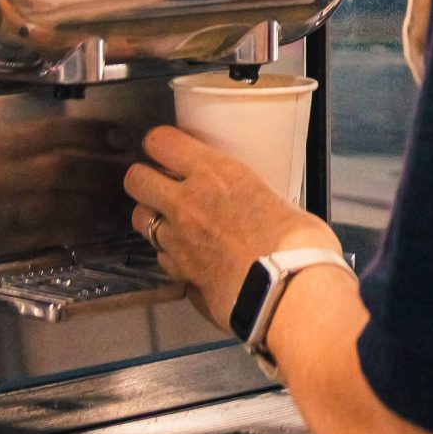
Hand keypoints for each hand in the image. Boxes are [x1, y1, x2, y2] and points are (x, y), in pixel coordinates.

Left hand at [126, 126, 338, 327]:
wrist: (287, 291)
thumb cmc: (297, 244)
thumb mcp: (279, 199)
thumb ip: (255, 196)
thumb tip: (261, 202)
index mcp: (215, 173)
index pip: (162, 142)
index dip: (160, 144)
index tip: (168, 149)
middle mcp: (188, 202)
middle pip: (136, 179)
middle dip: (145, 181)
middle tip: (162, 185)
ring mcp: (178, 239)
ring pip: (140, 219)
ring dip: (152, 218)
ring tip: (174, 222)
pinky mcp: (179, 272)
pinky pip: (161, 257)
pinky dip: (170, 255)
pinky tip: (190, 256)